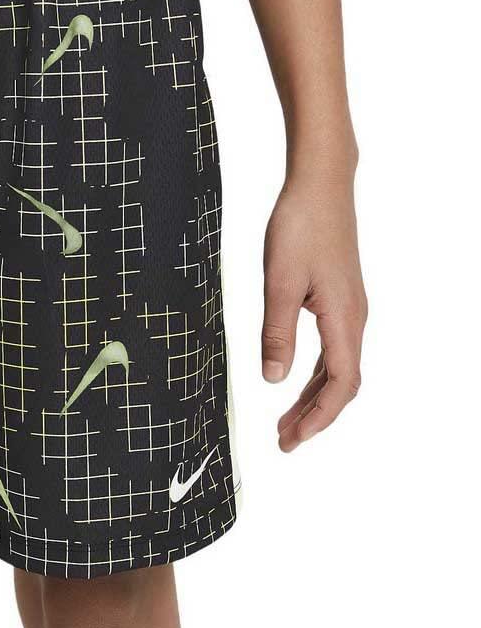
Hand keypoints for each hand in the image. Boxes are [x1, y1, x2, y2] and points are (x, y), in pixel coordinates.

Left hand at [261, 175, 367, 451]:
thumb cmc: (301, 227)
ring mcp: (350, 309)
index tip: (294, 439)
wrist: (320, 187)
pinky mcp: (340, 299)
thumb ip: (277, 332)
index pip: (341, 384)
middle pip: (341, 383)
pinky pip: (334, 348)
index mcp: (344, 319)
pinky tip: (297, 379)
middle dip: (313, 415)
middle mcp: (354, 319)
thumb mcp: (280, 282)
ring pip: (338, 367)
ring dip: (313, 396)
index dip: (318, 417)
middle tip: (284, 440)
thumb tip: (272, 380)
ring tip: (286, 420)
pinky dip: (316, 372)